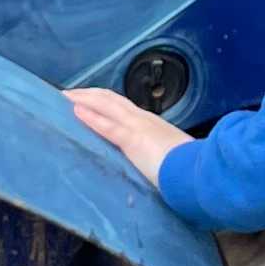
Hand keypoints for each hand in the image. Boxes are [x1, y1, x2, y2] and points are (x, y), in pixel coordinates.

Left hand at [66, 86, 186, 187]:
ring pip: (107, 106)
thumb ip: (157, 158)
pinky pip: (108, 125)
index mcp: (152, 125)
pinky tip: (75, 111)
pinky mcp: (133, 140)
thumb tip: (152, 166)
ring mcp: (139, 127)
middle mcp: (144, 120)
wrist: (199, 171)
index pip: (123, 108)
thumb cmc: (188, 169)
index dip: (104, 102)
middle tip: (68, 94)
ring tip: (65, 97)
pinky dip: (90, 117)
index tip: (89, 100)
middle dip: (89, 95)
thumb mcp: (170, 158)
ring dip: (84, 100)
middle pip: (112, 100)